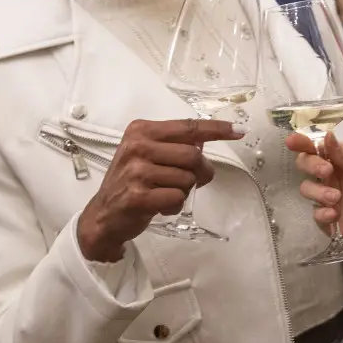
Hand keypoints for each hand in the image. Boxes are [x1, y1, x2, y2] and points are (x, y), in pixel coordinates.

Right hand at [78, 119, 242, 260]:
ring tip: (164, 194)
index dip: (217, 129)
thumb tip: (206, 145)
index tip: (239, 131)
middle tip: (191, 182)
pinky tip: (159, 206)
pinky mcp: (138, 196)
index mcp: (141, 130)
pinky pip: (177, 198)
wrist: (103, 215)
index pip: (188, 127)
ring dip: (184, 191)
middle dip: (200, 172)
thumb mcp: (147, 155)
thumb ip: (174, 146)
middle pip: (193, 155)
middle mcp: (137, 146)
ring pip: (187, 179)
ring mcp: (136, 171)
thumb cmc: (131, 183)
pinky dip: (175, 206)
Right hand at [287, 132, 342, 270]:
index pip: (320, 146)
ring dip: (319, 192)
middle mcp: (334, 175)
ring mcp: (329, 196)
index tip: (292, 142)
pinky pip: (314, 213)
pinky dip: (322, 214)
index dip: (304, 143)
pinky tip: (335, 216)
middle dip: (311, 166)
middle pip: (307, 164)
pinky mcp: (329, 218)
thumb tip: (327, 135)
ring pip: (307, 188)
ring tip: (336, 199)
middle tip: (326, 172)